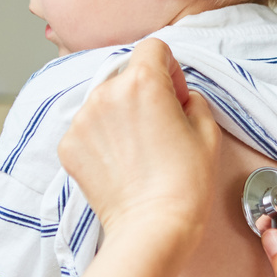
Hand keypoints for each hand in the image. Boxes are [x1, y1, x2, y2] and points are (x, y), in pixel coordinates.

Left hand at [58, 38, 220, 248]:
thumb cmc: (185, 185)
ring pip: (104, 103)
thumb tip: (180, 98)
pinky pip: (87, 129)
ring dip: (120, 117)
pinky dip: (102, 140)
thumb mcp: (208, 133)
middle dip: (143, 95)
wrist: (152, 228)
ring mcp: (82, 120)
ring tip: (139, 153)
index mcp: (143, 83)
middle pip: (126, 76)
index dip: (169, 69)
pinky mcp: (68, 145)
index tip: (174, 96)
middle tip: (160, 130)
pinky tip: (121, 165)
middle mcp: (106, 93)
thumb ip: (194, 101)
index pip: (153, 48)